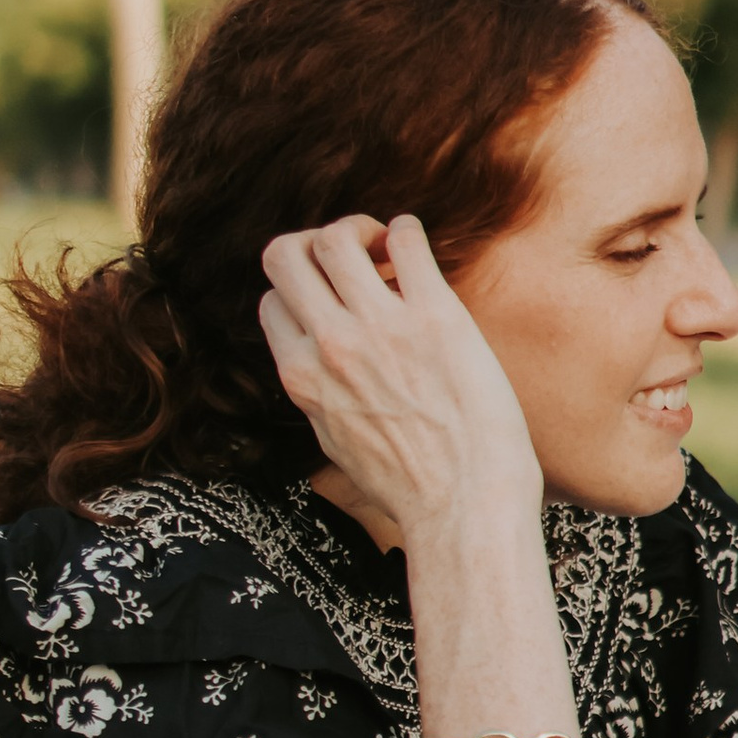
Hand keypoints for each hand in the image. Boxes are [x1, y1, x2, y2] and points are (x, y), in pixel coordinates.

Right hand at [259, 214, 542, 548]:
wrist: (464, 508)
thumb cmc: (411, 488)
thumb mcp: (337, 444)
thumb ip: (321, 396)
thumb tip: (321, 367)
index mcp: (301, 378)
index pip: (272, 301)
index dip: (300, 290)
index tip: (334, 299)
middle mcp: (331, 346)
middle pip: (285, 254)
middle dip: (315, 243)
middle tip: (355, 257)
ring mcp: (380, 328)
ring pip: (337, 236)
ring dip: (360, 229)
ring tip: (387, 248)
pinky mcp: (435, 317)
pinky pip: (407, 240)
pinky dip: (407, 231)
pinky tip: (418, 247)